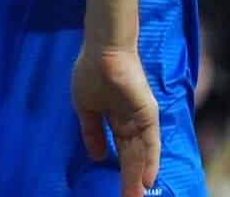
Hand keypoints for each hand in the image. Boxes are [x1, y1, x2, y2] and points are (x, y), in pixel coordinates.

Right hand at [71, 46, 159, 196]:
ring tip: (136, 195)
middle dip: (129, 180)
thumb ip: (91, 131)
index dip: (118, 169)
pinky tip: (147, 178)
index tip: (115, 189)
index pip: (119, 150)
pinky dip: (150, 160)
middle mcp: (130, 123)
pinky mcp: (148, 115)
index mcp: (114, 120)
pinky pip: (150, 142)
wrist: (102, 52)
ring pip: (141, 153)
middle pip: (131, 156)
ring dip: (138, 176)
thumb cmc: (90, 73)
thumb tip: (96, 156)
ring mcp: (140, 120)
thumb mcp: (85, 106)